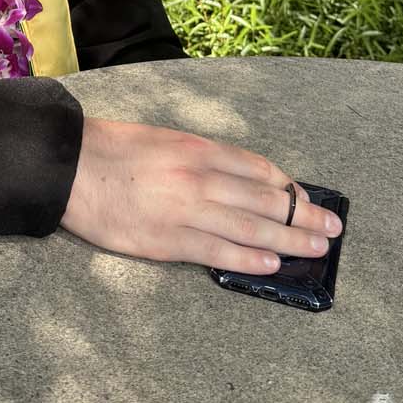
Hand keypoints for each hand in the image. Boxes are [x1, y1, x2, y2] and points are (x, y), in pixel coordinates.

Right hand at [60, 116, 341, 273]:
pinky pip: (219, 251)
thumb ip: (200, 156)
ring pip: (252, 227)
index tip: (306, 197)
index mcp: (198, 148)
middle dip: (304, 214)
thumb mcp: (164, 139)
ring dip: (291, 239)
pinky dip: (251, 257)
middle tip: (332, 227)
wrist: (69, 167)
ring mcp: (186, 211)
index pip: (259, 169)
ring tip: (317, 248)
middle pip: (266, 199)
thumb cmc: (113, 150)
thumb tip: (237, 178)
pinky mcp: (169, 242)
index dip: (289, 186)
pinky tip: (273, 263)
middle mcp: (200, 177)